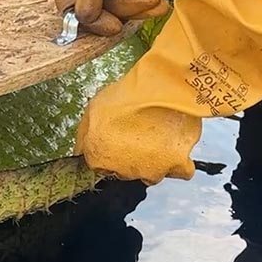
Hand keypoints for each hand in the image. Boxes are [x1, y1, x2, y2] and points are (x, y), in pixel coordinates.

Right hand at [50, 0, 167, 35]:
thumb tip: (84, 18)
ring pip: (116, 7)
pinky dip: (142, 0)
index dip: (91, 22)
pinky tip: (156, 1)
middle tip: (144, 2)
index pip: (71, 12)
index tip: (113, 24)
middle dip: (122, 10)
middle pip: (97, 12)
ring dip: (137, 4)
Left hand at [76, 77, 199, 185]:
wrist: (161, 89)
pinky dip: (178, 163)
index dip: (108, 148)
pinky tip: (174, 146)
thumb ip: (84, 136)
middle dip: (129, 155)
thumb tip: (81, 151)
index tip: (116, 136)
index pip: (100, 165)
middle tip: (136, 131)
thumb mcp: (92, 110)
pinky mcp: (178, 166)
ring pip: (151, 172)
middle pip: (125, 170)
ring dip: (153, 159)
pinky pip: (180, 171)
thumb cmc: (126, 96)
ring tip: (157, 133)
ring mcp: (152, 171)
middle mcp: (124, 171)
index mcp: (99, 158)